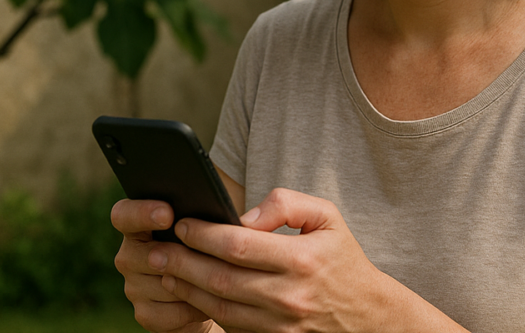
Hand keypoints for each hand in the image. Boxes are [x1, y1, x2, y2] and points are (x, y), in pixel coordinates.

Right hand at [111, 199, 215, 332]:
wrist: (208, 292)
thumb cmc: (207, 247)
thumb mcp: (205, 227)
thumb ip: (202, 216)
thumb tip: (217, 212)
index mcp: (138, 227)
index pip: (123, 215)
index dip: (141, 213)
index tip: (167, 214)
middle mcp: (129, 256)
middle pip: (146, 255)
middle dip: (179, 256)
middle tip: (204, 254)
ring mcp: (133, 287)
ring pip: (164, 285)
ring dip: (193, 284)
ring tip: (215, 279)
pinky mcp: (144, 314)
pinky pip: (171, 312)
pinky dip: (194, 308)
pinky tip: (208, 300)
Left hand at [155, 188, 397, 332]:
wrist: (368, 316)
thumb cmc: (342, 260)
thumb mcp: (327, 217)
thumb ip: (286, 204)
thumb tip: (243, 217)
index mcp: (302, 260)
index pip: (238, 245)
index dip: (203, 234)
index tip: (182, 224)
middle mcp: (289, 296)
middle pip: (220, 278)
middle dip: (181, 261)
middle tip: (157, 249)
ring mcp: (279, 325)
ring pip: (218, 307)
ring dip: (185, 288)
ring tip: (164, 269)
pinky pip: (229, 326)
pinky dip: (204, 310)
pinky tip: (189, 293)